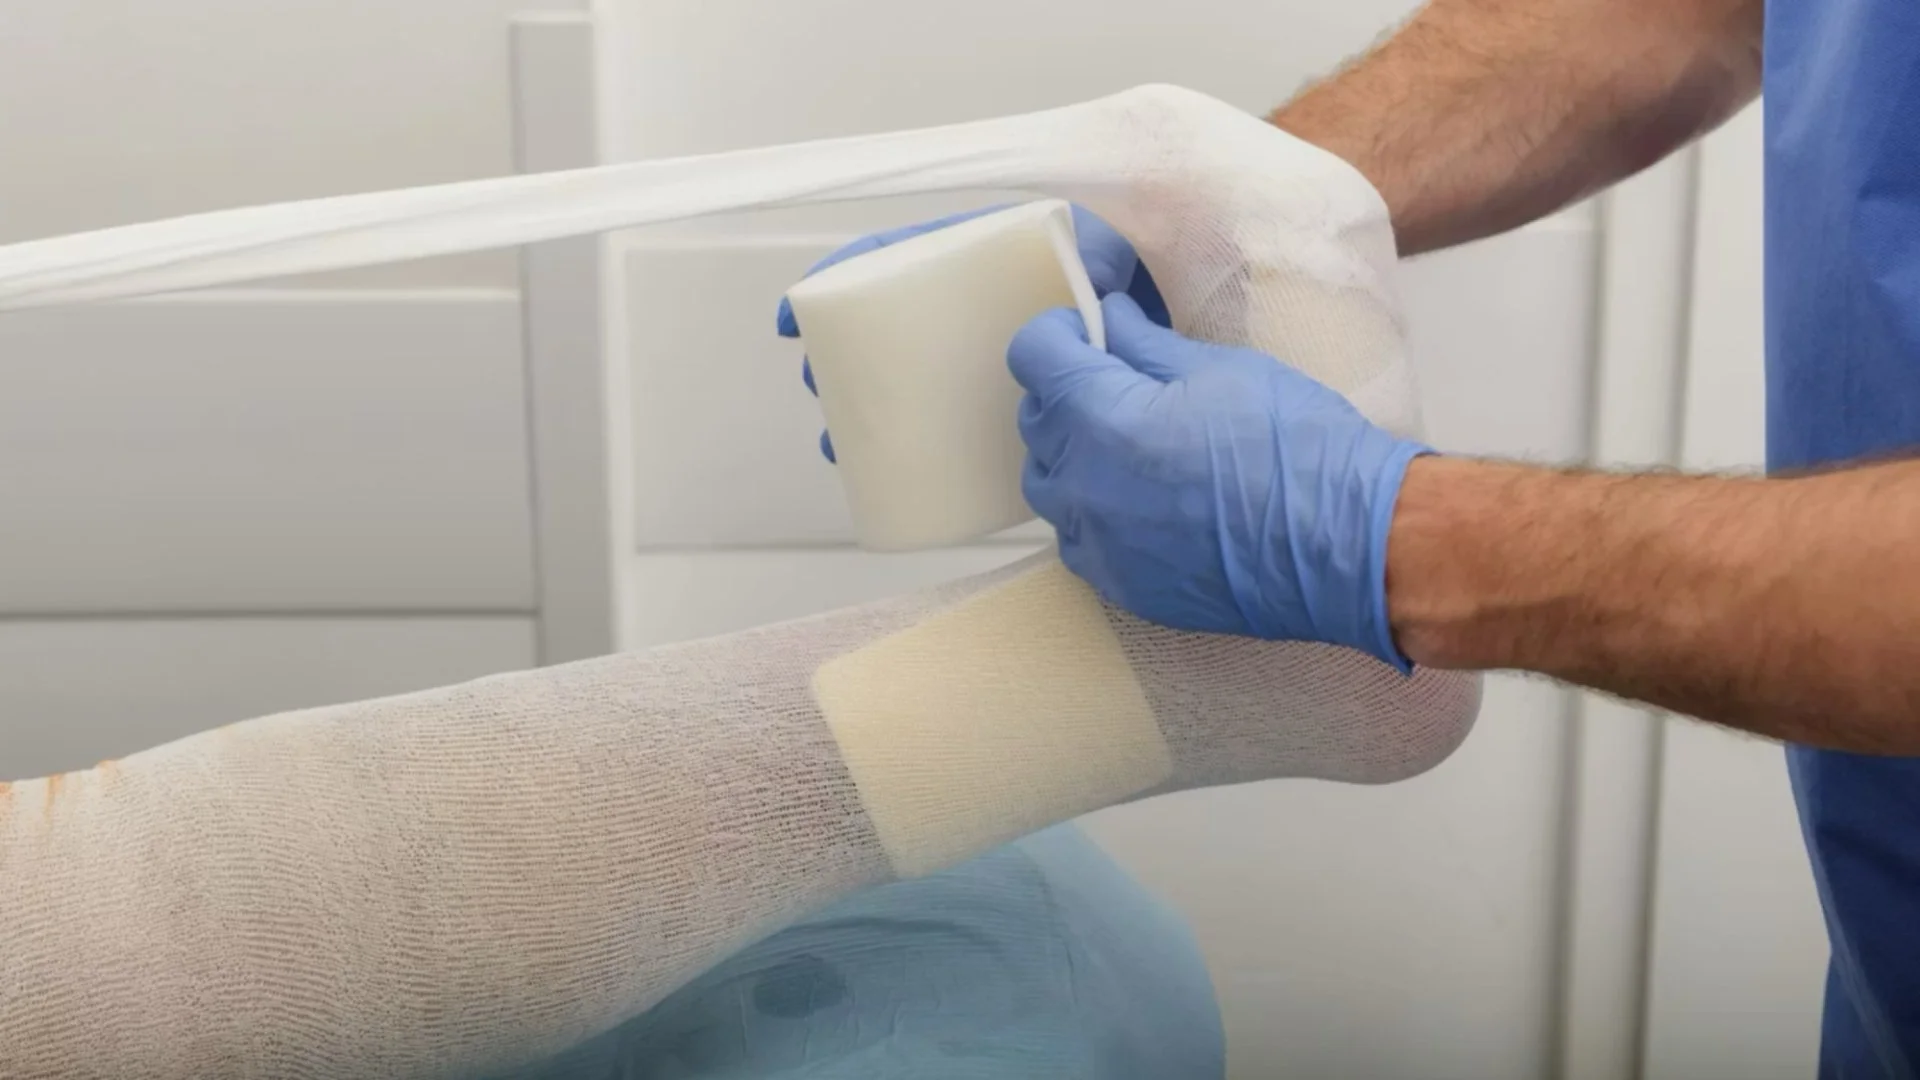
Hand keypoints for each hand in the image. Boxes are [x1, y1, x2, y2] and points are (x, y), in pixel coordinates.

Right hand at [775, 205, 1167, 461]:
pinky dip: (911, 450)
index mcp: (986, 261)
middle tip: (815, 386)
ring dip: (863, 409)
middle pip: (892, 328)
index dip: (843, 281)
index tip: (798, 314)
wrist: (1176, 336)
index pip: (901, 259)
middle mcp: (978, 312)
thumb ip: (1087, 267)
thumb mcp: (1106, 259)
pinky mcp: (1010, 408)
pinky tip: (885, 474)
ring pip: (909, 384)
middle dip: (841, 357)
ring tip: (836, 441)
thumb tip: (1064, 312)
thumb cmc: (1139, 287)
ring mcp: (989, 363)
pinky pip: (946, 430)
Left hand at [1010, 293, 1431, 671]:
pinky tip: (1141, 496)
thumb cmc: (1296, 448)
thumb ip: (1144, 344)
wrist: (1347, 546)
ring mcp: (1098, 544)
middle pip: (1036, 421)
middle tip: (1119, 376)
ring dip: (1074, 452)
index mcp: (1103, 419)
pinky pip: (1078, 538)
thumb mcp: (1219, 369)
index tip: (1086, 325)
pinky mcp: (1120, 586)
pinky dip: (1094, 509)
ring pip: (1050, 484)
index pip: (1034, 355)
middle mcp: (1083, 487)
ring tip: (1130, 439)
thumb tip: (1107, 320)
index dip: (1060, 330)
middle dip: (1067, 389)